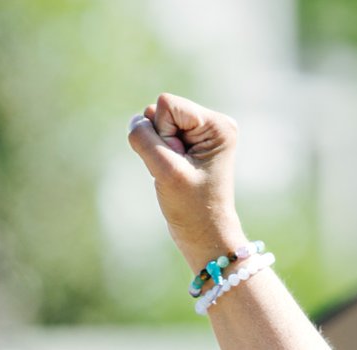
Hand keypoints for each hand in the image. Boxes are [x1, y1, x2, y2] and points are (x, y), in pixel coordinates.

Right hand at [127, 93, 246, 270]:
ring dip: (157, 150)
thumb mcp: (164, 170)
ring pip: (155, 124)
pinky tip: (174, 173)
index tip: (180, 163)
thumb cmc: (192, 208)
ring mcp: (201, 134)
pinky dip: (157, 156)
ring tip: (176, 174)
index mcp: (218, 125)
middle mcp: (213, 124)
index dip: (162, 134)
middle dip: (160, 142)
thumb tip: (138, 120)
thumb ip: (144, 137)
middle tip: (178, 171)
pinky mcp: (189, 145)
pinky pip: (156, 137)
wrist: (205, 237)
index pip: (166, 105)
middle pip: (160, 111)